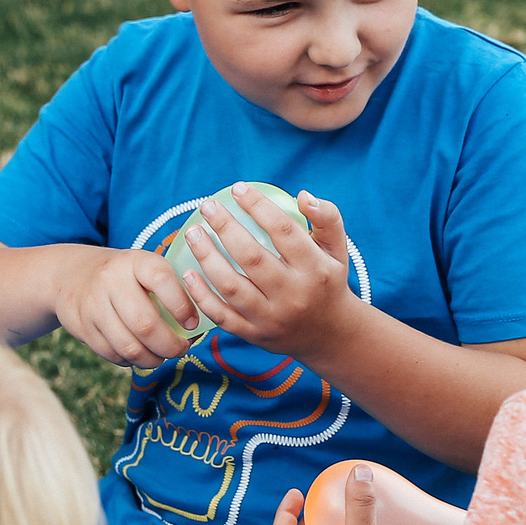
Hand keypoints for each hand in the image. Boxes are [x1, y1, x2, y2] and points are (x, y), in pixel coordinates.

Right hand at [58, 245, 202, 368]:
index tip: (193, 323)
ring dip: (153, 359)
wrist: (69, 275)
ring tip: (163, 355)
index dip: (182, 306)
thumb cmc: (124, 276)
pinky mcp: (81, 327)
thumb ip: (169, 288)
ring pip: (129, 346)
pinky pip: (113, 354)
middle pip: (145, 324)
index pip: (162, 280)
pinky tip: (140, 354)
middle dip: (170, 345)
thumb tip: (197, 326)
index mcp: (135, 261)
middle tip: (181, 349)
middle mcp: (110, 280)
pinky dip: (132, 361)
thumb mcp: (144, 268)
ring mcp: (92, 305)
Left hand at [177, 185, 355, 355]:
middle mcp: (293, 295)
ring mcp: (272, 318)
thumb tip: (304, 195)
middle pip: (252, 257)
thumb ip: (327, 219)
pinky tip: (188, 273)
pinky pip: (222, 316)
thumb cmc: (328, 283)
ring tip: (193, 233)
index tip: (238, 189)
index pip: (283, 230)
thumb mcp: (337, 250)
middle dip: (225, 227)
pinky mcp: (255, 334)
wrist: (330, 335)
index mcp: (315, 269)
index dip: (258, 206)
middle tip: (208, 206)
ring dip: (207, 257)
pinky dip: (201, 296)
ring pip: (232, 286)